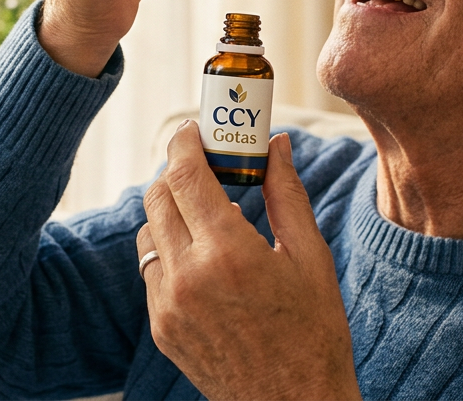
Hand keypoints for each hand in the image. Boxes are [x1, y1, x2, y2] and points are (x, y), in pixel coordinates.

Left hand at [136, 122, 360, 400]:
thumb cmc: (314, 334)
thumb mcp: (310, 258)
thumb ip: (285, 194)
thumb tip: (277, 144)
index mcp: (228, 253)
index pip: (186, 175)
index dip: (185, 142)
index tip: (194, 129)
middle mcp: (188, 277)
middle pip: (158, 196)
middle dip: (178, 172)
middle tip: (207, 168)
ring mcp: (167, 305)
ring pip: (148, 231)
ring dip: (170, 211)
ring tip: (207, 214)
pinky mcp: (160, 327)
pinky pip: (152, 270)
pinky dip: (170, 251)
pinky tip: (205, 259)